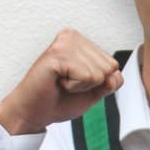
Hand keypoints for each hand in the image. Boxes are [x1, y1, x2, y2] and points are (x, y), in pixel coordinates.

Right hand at [0, 28, 123, 133]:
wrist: (33, 112)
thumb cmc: (59, 100)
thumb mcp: (94, 91)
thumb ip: (110, 82)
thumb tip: (115, 73)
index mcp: (82, 41)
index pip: (113, 65)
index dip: (98, 83)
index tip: (75, 82)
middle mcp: (73, 36)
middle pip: (108, 67)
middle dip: (91, 84)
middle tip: (67, 84)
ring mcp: (64, 43)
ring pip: (99, 73)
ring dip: (81, 86)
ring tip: (61, 83)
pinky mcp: (57, 54)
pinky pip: (86, 76)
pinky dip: (74, 87)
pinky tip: (57, 82)